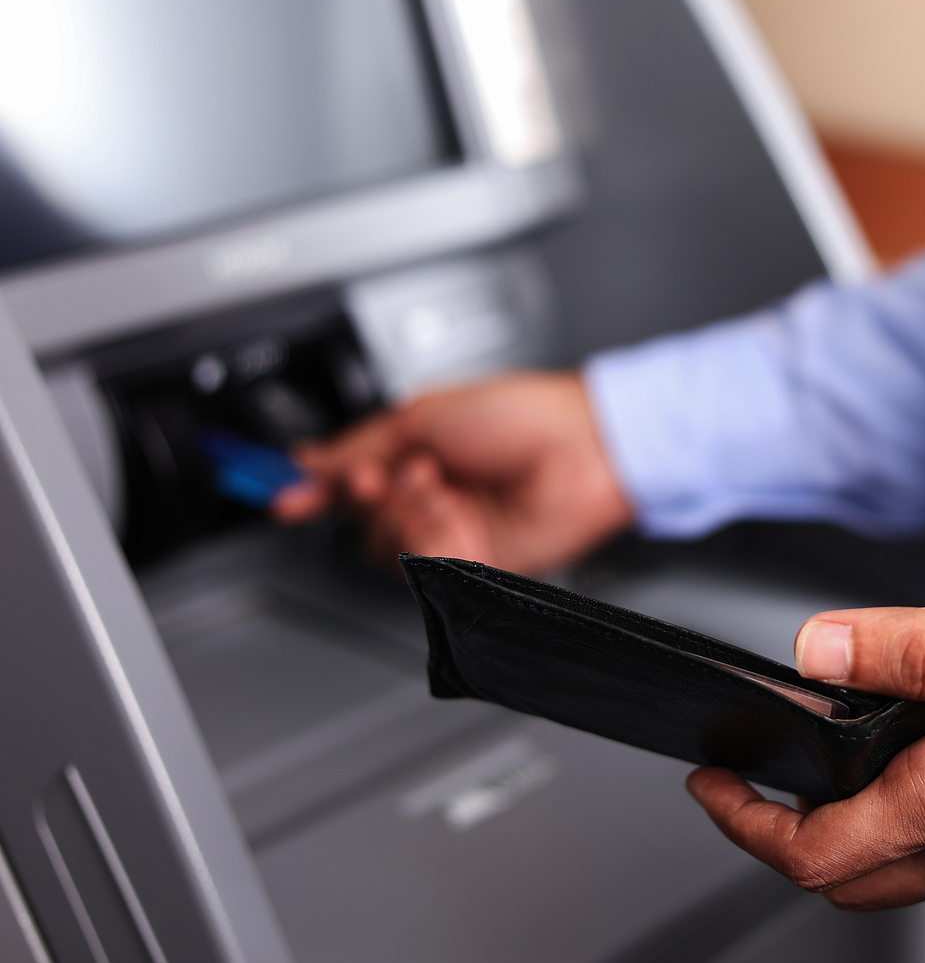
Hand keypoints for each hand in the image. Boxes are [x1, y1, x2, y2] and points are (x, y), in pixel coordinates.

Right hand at [272, 372, 632, 573]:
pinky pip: (423, 567)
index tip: (286, 496)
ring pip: (386, 547)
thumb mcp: (422, 413)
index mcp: (423, 454)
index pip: (353, 482)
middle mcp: (436, 496)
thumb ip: (358, 444)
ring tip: (433, 481)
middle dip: (364, 495)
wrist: (583, 447)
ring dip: (401, 512)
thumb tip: (308, 460)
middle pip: (362, 520)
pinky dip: (427, 535)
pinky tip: (449, 508)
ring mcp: (455, 532)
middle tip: (382, 473)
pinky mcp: (475, 564)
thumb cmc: (525, 416)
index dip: (317, 490)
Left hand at [687, 590, 924, 908]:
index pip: (823, 846)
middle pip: (857, 871)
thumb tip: (825, 651)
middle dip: (788, 830)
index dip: (748, 818)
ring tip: (833, 760)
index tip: (712, 779)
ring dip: (855, 825)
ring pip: (912, 864)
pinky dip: (920, 819)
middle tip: (752, 781)